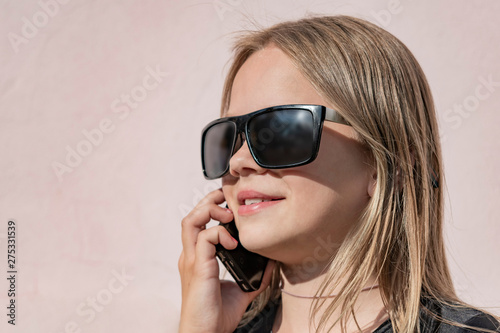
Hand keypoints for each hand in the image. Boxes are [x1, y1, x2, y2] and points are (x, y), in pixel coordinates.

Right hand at [178, 188, 273, 332]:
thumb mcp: (242, 289)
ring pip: (190, 221)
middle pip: (191, 216)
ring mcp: (191, 260)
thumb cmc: (217, 315)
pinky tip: (233, 243)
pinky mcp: (198, 267)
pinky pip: (204, 238)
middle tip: (225, 198)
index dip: (211, 210)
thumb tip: (271, 262)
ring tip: (227, 215)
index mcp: (198, 259)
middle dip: (208, 202)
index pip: (198, 225)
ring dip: (209, 211)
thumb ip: (255, 275)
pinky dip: (220, 234)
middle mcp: (191, 256)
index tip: (228, 205)